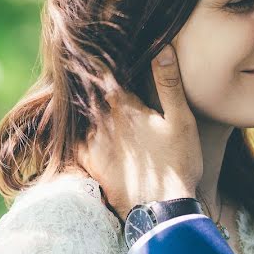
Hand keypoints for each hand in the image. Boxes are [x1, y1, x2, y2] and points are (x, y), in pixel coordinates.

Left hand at [82, 45, 202, 217]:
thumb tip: (162, 47)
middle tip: (78, 59)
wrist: (160, 211)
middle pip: (86, 91)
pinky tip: (72, 124)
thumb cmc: (177, 163)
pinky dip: (73, 128)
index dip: (95, 56)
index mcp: (123, 104)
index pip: (101, 71)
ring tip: (76, 88)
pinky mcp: (87, 162)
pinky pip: (73, 138)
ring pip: (79, 114)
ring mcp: (91, 142)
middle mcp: (100, 120)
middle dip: (83, 77)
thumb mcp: (181, 121)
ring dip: (80, 103)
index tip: (89, 42)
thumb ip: (168, 83)